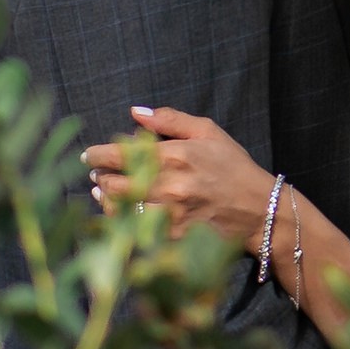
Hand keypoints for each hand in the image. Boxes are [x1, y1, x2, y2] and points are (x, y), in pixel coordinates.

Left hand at [81, 107, 273, 249]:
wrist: (259, 209)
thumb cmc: (233, 166)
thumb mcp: (208, 132)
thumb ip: (170, 119)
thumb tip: (135, 112)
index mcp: (176, 155)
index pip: (122, 154)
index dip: (99, 154)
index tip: (90, 154)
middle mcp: (170, 185)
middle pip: (115, 183)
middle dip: (100, 177)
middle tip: (97, 173)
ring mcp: (171, 214)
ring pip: (122, 209)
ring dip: (106, 199)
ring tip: (102, 192)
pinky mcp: (174, 236)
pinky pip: (136, 230)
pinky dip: (122, 221)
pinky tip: (119, 213)